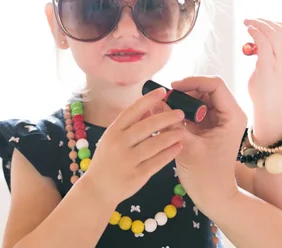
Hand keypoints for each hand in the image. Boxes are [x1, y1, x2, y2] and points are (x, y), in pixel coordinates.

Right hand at [83, 88, 184, 205]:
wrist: (98, 189)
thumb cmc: (108, 159)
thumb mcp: (112, 138)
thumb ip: (130, 124)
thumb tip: (150, 107)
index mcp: (113, 131)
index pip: (132, 110)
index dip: (148, 100)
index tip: (162, 91)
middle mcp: (119, 144)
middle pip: (146, 126)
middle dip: (166, 117)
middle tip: (180, 113)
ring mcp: (128, 161)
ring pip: (154, 144)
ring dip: (171, 136)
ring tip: (183, 130)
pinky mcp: (137, 176)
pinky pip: (157, 162)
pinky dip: (169, 153)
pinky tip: (178, 147)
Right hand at [171, 76, 246, 210]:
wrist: (214, 196)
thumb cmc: (205, 176)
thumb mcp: (187, 147)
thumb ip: (171, 123)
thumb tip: (155, 102)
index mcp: (232, 116)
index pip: (215, 85)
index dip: (193, 82)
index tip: (173, 88)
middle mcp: (230, 114)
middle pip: (207, 89)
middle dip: (185, 91)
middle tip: (165, 99)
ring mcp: (221, 119)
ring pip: (200, 98)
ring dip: (183, 100)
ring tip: (164, 107)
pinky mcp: (211, 126)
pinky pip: (196, 110)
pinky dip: (183, 110)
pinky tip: (168, 116)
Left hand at [244, 18, 281, 113]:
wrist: (269, 104)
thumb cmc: (270, 83)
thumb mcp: (279, 64)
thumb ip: (275, 50)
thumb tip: (262, 35)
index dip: (275, 21)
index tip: (262, 21)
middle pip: (279, 29)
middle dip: (263, 21)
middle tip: (250, 20)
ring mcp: (279, 62)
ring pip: (271, 34)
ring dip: (258, 24)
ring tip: (247, 23)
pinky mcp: (267, 67)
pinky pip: (263, 44)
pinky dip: (255, 33)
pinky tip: (249, 31)